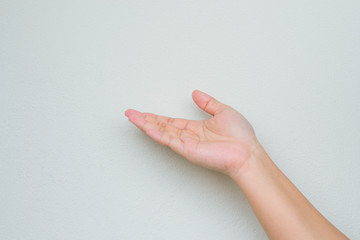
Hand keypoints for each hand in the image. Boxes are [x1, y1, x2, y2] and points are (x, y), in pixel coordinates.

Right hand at [125, 90, 259, 176]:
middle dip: (145, 120)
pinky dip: (157, 134)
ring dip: (146, 125)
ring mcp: (187, 144)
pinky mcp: (188, 150)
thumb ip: (208, 103)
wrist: (247, 152)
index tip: (144, 113)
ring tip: (132, 118)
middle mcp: (188, 136)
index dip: (156, 117)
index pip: (171, 122)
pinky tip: (146, 128)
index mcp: (195, 128)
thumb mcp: (223, 111)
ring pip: (162, 132)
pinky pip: (170, 141)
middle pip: (162, 126)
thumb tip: (196, 93)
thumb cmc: (240, 136)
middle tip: (130, 113)